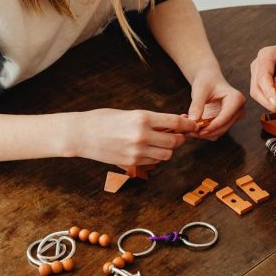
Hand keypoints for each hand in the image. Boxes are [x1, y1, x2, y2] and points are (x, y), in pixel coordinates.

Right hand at [73, 108, 196, 164]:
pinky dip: (156, 157)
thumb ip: (151, 120)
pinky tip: (150, 149)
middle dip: (180, 139)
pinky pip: (153, 162)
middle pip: (174, 142)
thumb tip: (173, 124)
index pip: (175, 123)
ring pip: (166, 155)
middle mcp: (142, 135)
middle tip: (178, 135)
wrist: (82, 134)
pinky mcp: (131, 162)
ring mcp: (137, 151)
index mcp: (142, 118)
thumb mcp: (130, 113)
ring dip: (168, 150)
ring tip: (162, 142)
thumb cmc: (104, 119)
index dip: (188, 125)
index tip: (193, 125)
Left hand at [188, 71, 245, 139]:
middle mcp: (238, 110)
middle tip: (189, 132)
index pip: (225, 117)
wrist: (209, 81)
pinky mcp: (226, 123)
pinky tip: (193, 126)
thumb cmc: (206, 82)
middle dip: (206, 131)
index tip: (196, 130)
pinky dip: (204, 132)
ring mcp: (233, 118)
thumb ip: (197, 105)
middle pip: (223, 127)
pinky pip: (215, 133)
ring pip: (218, 132)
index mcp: (236, 99)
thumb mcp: (200, 90)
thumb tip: (193, 121)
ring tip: (188, 128)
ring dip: (203, 133)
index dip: (211, 126)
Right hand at [249, 40, 275, 111]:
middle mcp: (257, 64)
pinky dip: (271, 102)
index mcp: (266, 55)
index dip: (269, 92)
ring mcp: (256, 73)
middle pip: (256, 88)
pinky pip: (261, 95)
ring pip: (257, 94)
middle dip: (269, 102)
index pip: (263, 77)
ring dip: (270, 104)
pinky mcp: (259, 81)